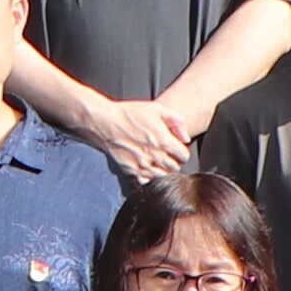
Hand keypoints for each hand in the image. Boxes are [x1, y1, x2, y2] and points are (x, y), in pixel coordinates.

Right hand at [77, 97, 197, 182]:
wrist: (104, 122)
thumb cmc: (129, 114)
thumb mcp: (156, 109)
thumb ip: (176, 121)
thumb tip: (185, 138)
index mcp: (163, 140)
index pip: (184, 156)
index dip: (182, 152)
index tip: (177, 149)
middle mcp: (154, 156)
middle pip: (175, 168)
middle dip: (174, 161)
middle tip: (169, 155)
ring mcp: (142, 165)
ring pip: (162, 176)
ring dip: (163, 170)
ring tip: (158, 161)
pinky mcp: (130, 171)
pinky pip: (146, 181)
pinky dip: (149, 176)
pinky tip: (146, 166)